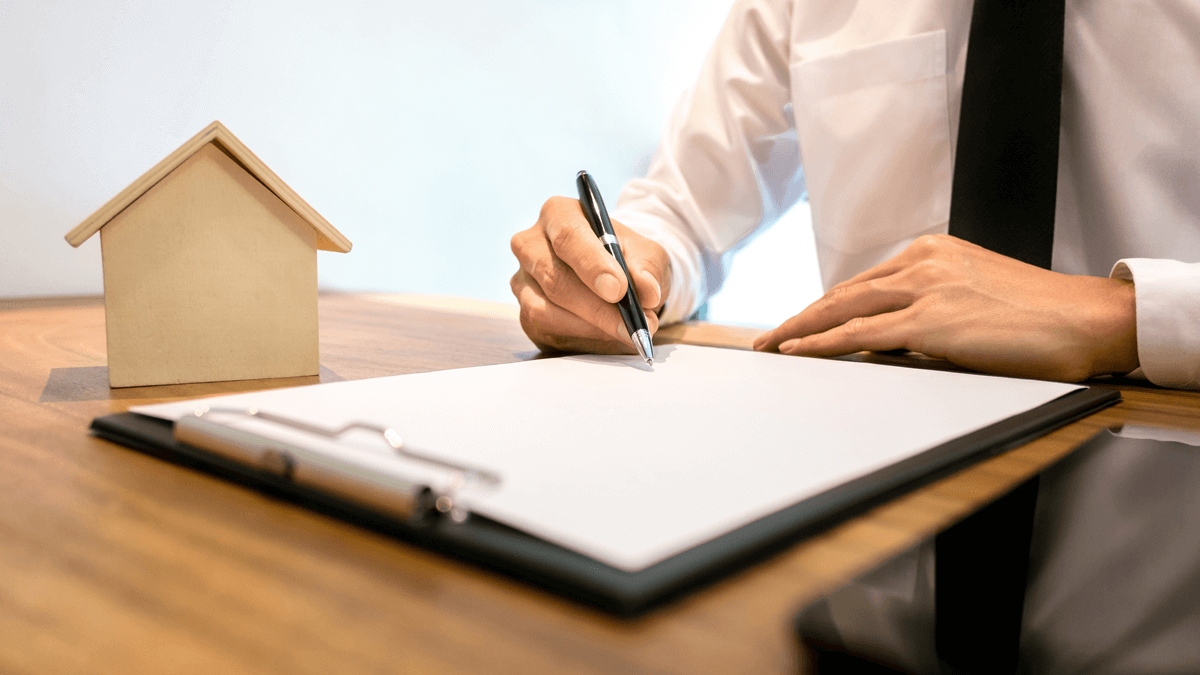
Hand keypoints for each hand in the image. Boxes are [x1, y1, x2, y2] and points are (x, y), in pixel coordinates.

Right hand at [510, 196, 670, 353]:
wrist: (613, 276)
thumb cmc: (626, 258)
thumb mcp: (646, 254)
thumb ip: (648, 268)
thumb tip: (647, 291)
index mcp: (558, 214)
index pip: (568, 236)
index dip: (592, 265)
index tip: (619, 290)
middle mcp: (530, 244)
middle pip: (554, 277)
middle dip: (596, 307)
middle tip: (631, 324)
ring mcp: (522, 279)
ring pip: (545, 309)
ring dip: (590, 326)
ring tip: (627, 331)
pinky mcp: (524, 311)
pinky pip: (545, 329)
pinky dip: (579, 336)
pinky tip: (606, 334)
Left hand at [752, 234, 1138, 381]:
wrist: (1087, 320)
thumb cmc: (1039, 316)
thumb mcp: (975, 298)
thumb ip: (931, 307)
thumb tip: (891, 338)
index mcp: (933, 252)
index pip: (864, 282)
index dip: (826, 305)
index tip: (799, 321)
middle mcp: (924, 262)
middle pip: (844, 292)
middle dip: (801, 318)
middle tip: (768, 339)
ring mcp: (927, 288)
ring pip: (844, 309)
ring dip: (800, 331)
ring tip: (770, 348)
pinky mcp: (932, 319)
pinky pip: (861, 333)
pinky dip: (822, 343)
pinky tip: (797, 352)